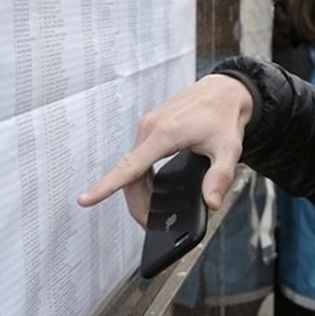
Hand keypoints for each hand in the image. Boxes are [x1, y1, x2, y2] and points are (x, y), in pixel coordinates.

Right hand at [77, 74, 253, 224]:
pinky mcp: (150, 127)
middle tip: (151, 225)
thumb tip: (211, 203)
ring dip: (140, 192)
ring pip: (132, 167)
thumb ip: (220, 177)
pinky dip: (142, 178)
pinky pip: (137, 158)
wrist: (224, 90)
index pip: (129, 167)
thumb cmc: (225, 116)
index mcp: (164, 133)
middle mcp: (149, 128)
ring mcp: (147, 126)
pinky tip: (154, 192)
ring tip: (155, 213)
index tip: (85, 200)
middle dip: (137, 204)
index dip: (105, 186)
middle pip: (129, 175)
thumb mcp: (229, 149)